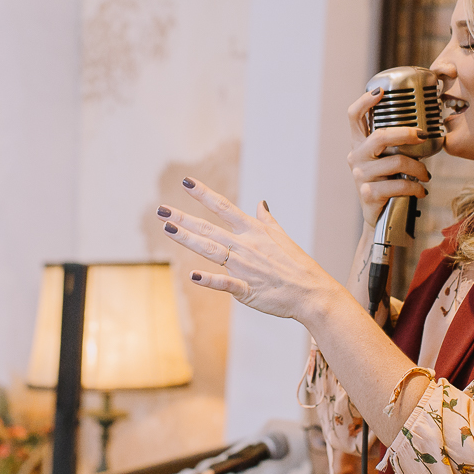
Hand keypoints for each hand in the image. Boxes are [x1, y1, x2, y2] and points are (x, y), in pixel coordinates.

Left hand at [157, 177, 341, 320]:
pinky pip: (225, 283)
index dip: (203, 194)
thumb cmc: (297, 264)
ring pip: (211, 250)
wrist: (311, 291)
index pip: (223, 207)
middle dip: (183, 218)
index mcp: (253, 231)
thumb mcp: (281, 236)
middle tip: (161, 210)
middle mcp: (245, 246)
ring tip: (167, 228)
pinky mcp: (246, 290)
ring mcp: (244, 268)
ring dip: (188, 239)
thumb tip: (261, 203)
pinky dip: (209, 280)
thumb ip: (266, 219)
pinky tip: (192, 275)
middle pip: (209, 229)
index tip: (185, 182)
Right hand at [347, 89, 430, 226]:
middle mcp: (356, 157)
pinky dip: (416, 187)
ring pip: (396, 162)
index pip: (354, 116)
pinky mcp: (368, 194)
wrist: (380, 217)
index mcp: (359, 144)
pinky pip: (399, 185)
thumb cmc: (388, 182)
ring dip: (418, 168)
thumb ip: (394, 143)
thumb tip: (423, 124)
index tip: (381, 90)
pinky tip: (422, 190)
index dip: (365, 101)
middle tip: (423, 135)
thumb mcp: (386, 159)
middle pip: (380, 136)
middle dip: (406, 133)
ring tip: (426, 174)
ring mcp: (361, 175)